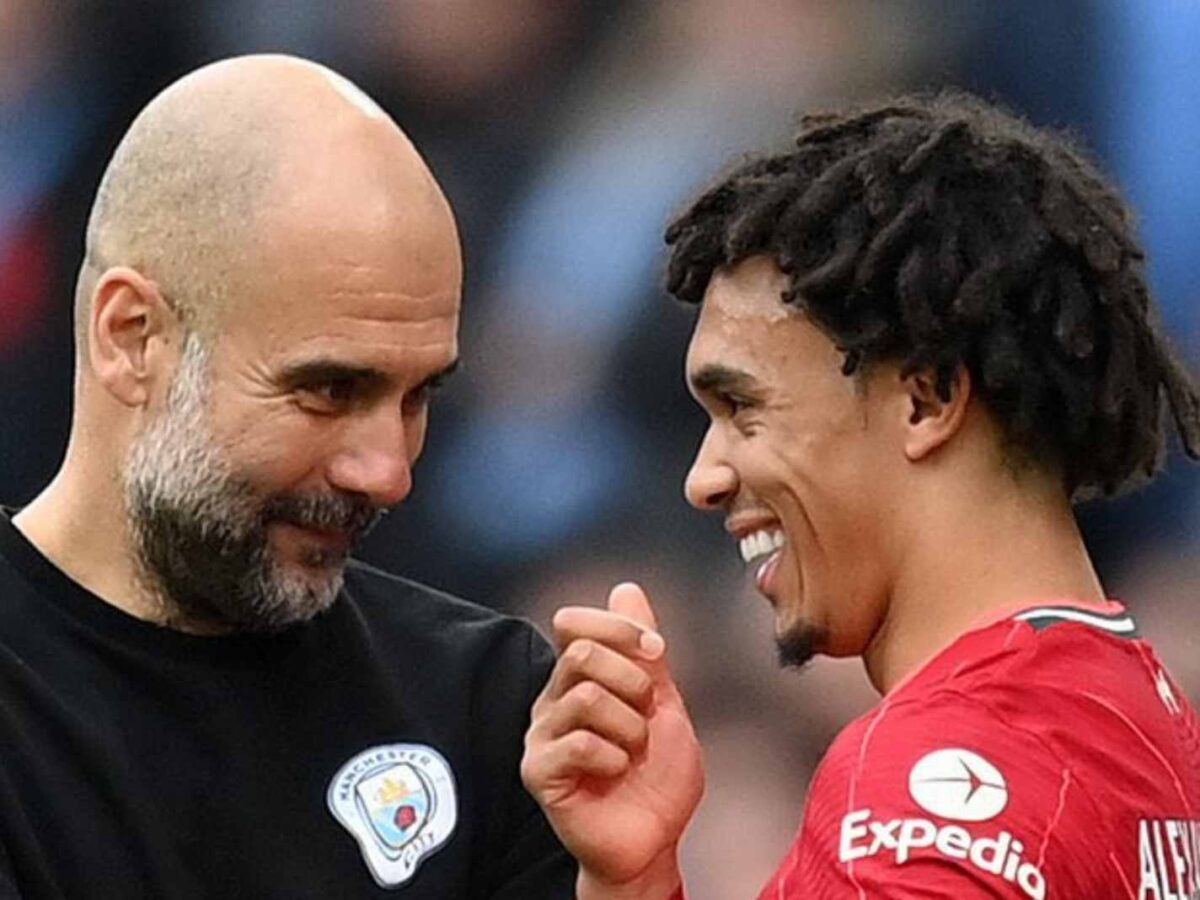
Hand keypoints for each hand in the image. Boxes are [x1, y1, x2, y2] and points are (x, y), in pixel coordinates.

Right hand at [521, 583, 703, 899]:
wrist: (654, 838)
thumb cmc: (656, 777)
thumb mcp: (663, 701)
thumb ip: (644, 649)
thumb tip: (626, 589)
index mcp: (578, 678)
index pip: (575, 623)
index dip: (619, 629)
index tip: (657, 653)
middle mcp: (553, 700)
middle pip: (581, 654)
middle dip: (631, 680)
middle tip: (645, 714)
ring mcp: (542, 735)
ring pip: (584, 696)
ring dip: (629, 725)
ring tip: (633, 750)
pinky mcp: (538, 771)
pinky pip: (578, 743)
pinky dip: (613, 757)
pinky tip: (615, 772)